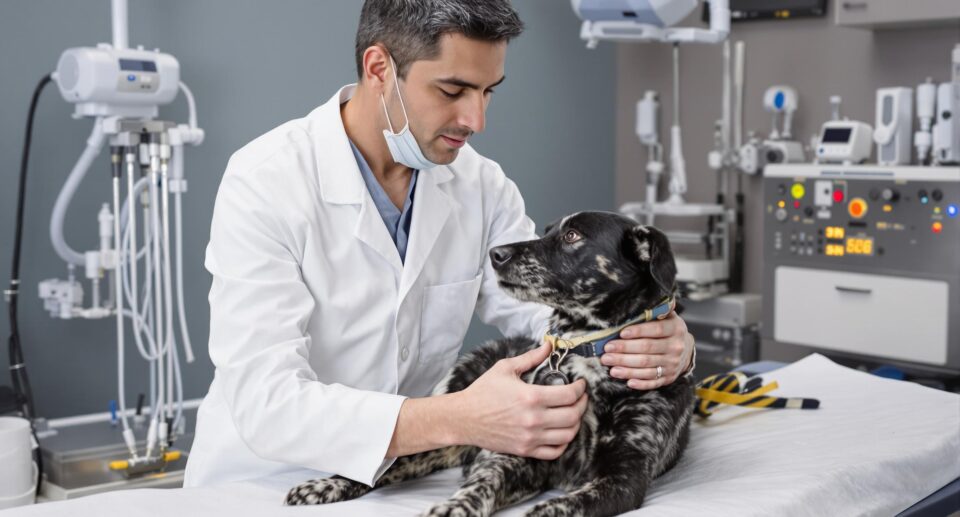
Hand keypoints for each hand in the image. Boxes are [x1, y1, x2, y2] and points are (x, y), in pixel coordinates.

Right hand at [452, 342, 587, 459]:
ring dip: (576, 423)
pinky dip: (564, 443)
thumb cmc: (483, 391)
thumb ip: (531, 357)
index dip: (581, 388)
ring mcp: (530, 437)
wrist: (463, 418)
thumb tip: (549, 345)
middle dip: (582, 404)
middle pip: (573, 416)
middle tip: (581, 397)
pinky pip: (554, 451)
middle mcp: (534, 419)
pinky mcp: (525, 450)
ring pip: (568, 435)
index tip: (581, 384)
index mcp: (531, 397)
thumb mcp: (505, 368)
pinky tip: (562, 432)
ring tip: (574, 413)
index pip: (569, 395)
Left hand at [600, 311, 693, 389]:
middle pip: (647, 350)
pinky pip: (653, 382)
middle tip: (607, 350)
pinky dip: (640, 383)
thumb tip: (655, 293)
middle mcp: (675, 348)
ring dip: (626, 367)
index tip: (621, 333)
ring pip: (647, 367)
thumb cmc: (669, 330)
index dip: (638, 332)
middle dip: (624, 350)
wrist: (686, 350)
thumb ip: (660, 308)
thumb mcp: (669, 317)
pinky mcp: (668, 378)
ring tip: (609, 366)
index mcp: (675, 330)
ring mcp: (672, 364)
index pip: (655, 330)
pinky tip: (626, 381)